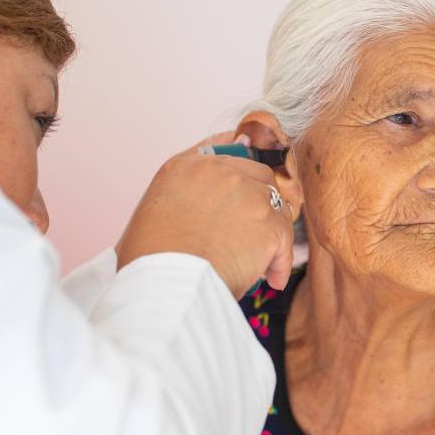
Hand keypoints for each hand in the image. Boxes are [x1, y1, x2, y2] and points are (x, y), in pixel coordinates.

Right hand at [115, 134, 295, 295]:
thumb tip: (202, 209)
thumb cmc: (149, 260)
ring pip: (277, 205)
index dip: (239, 172)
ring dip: (272, 231)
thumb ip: (179, 198)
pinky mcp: (270, 223)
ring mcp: (248, 194)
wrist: (166, 283)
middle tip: (255, 230)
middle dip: (261, 200)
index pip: (224, 152)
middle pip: (258, 175)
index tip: (246, 185)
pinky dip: (281, 261)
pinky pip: (286, 238)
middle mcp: (219, 172)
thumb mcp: (150, 213)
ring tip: (261, 260)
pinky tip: (272, 278)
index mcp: (184, 166)